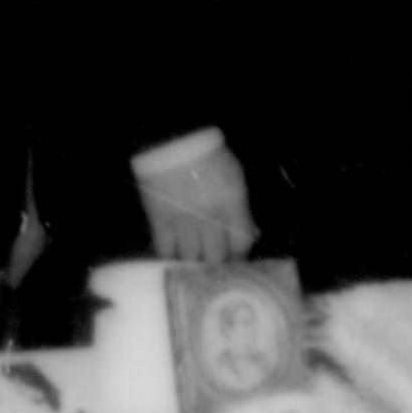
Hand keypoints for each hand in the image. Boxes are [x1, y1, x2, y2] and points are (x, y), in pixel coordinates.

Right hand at [139, 139, 258, 260]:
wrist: (171, 140)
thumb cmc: (209, 155)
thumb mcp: (235, 178)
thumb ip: (242, 209)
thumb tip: (252, 233)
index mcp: (231, 204)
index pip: (241, 243)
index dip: (241, 257)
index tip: (238, 262)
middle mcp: (209, 218)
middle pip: (216, 258)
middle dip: (219, 267)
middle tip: (217, 272)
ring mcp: (182, 222)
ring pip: (191, 260)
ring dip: (195, 267)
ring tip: (197, 272)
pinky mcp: (159, 221)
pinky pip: (165, 251)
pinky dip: (171, 259)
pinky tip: (175, 262)